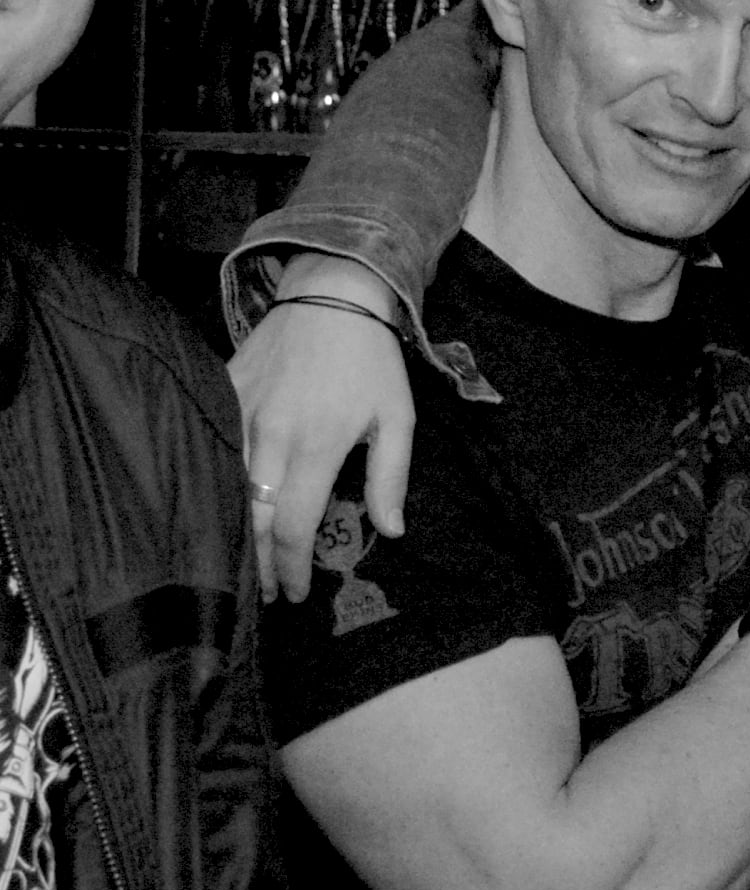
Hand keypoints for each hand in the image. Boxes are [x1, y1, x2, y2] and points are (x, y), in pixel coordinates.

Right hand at [231, 255, 415, 602]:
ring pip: (226, 491)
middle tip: (266, 594)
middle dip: (258, 564)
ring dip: (234, 533)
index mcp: (316, 446)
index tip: (296, 594)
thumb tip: (392, 531)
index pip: (292, 527)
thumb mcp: (398, 417)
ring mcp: (240, 415)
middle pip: (252, 520)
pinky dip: (215, 485)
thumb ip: (391, 478)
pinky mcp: (222, 394)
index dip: (291, 568)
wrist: (332, 294)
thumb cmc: (371, 360)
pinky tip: (220, 509)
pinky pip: (210, 448)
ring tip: (244, 565)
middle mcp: (271, 437)